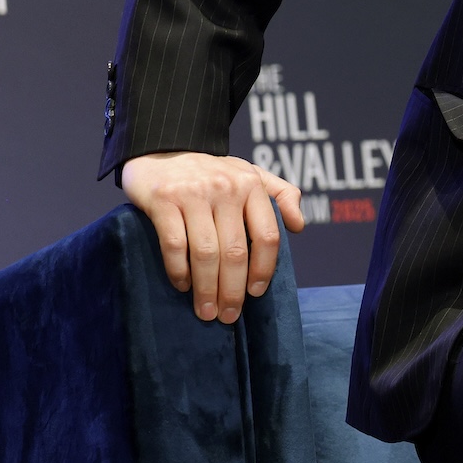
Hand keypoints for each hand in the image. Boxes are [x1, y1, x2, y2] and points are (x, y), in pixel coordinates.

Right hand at [121, 151, 304, 322]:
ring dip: (207, 289)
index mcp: (251, 185)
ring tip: (206, 311)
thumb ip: (280, 194)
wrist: (163, 147)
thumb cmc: (211, 170)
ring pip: (206, 252)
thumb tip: (299, 226)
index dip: (264, 269)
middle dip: (233, 290)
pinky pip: (175, 244)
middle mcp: (225, 188)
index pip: (267, 235)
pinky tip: (183, 286)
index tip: (256, 294)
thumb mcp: (250, 173)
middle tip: (228, 315)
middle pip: (236, 251)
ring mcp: (194, 193)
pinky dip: (179, 271)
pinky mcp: (164, 200)